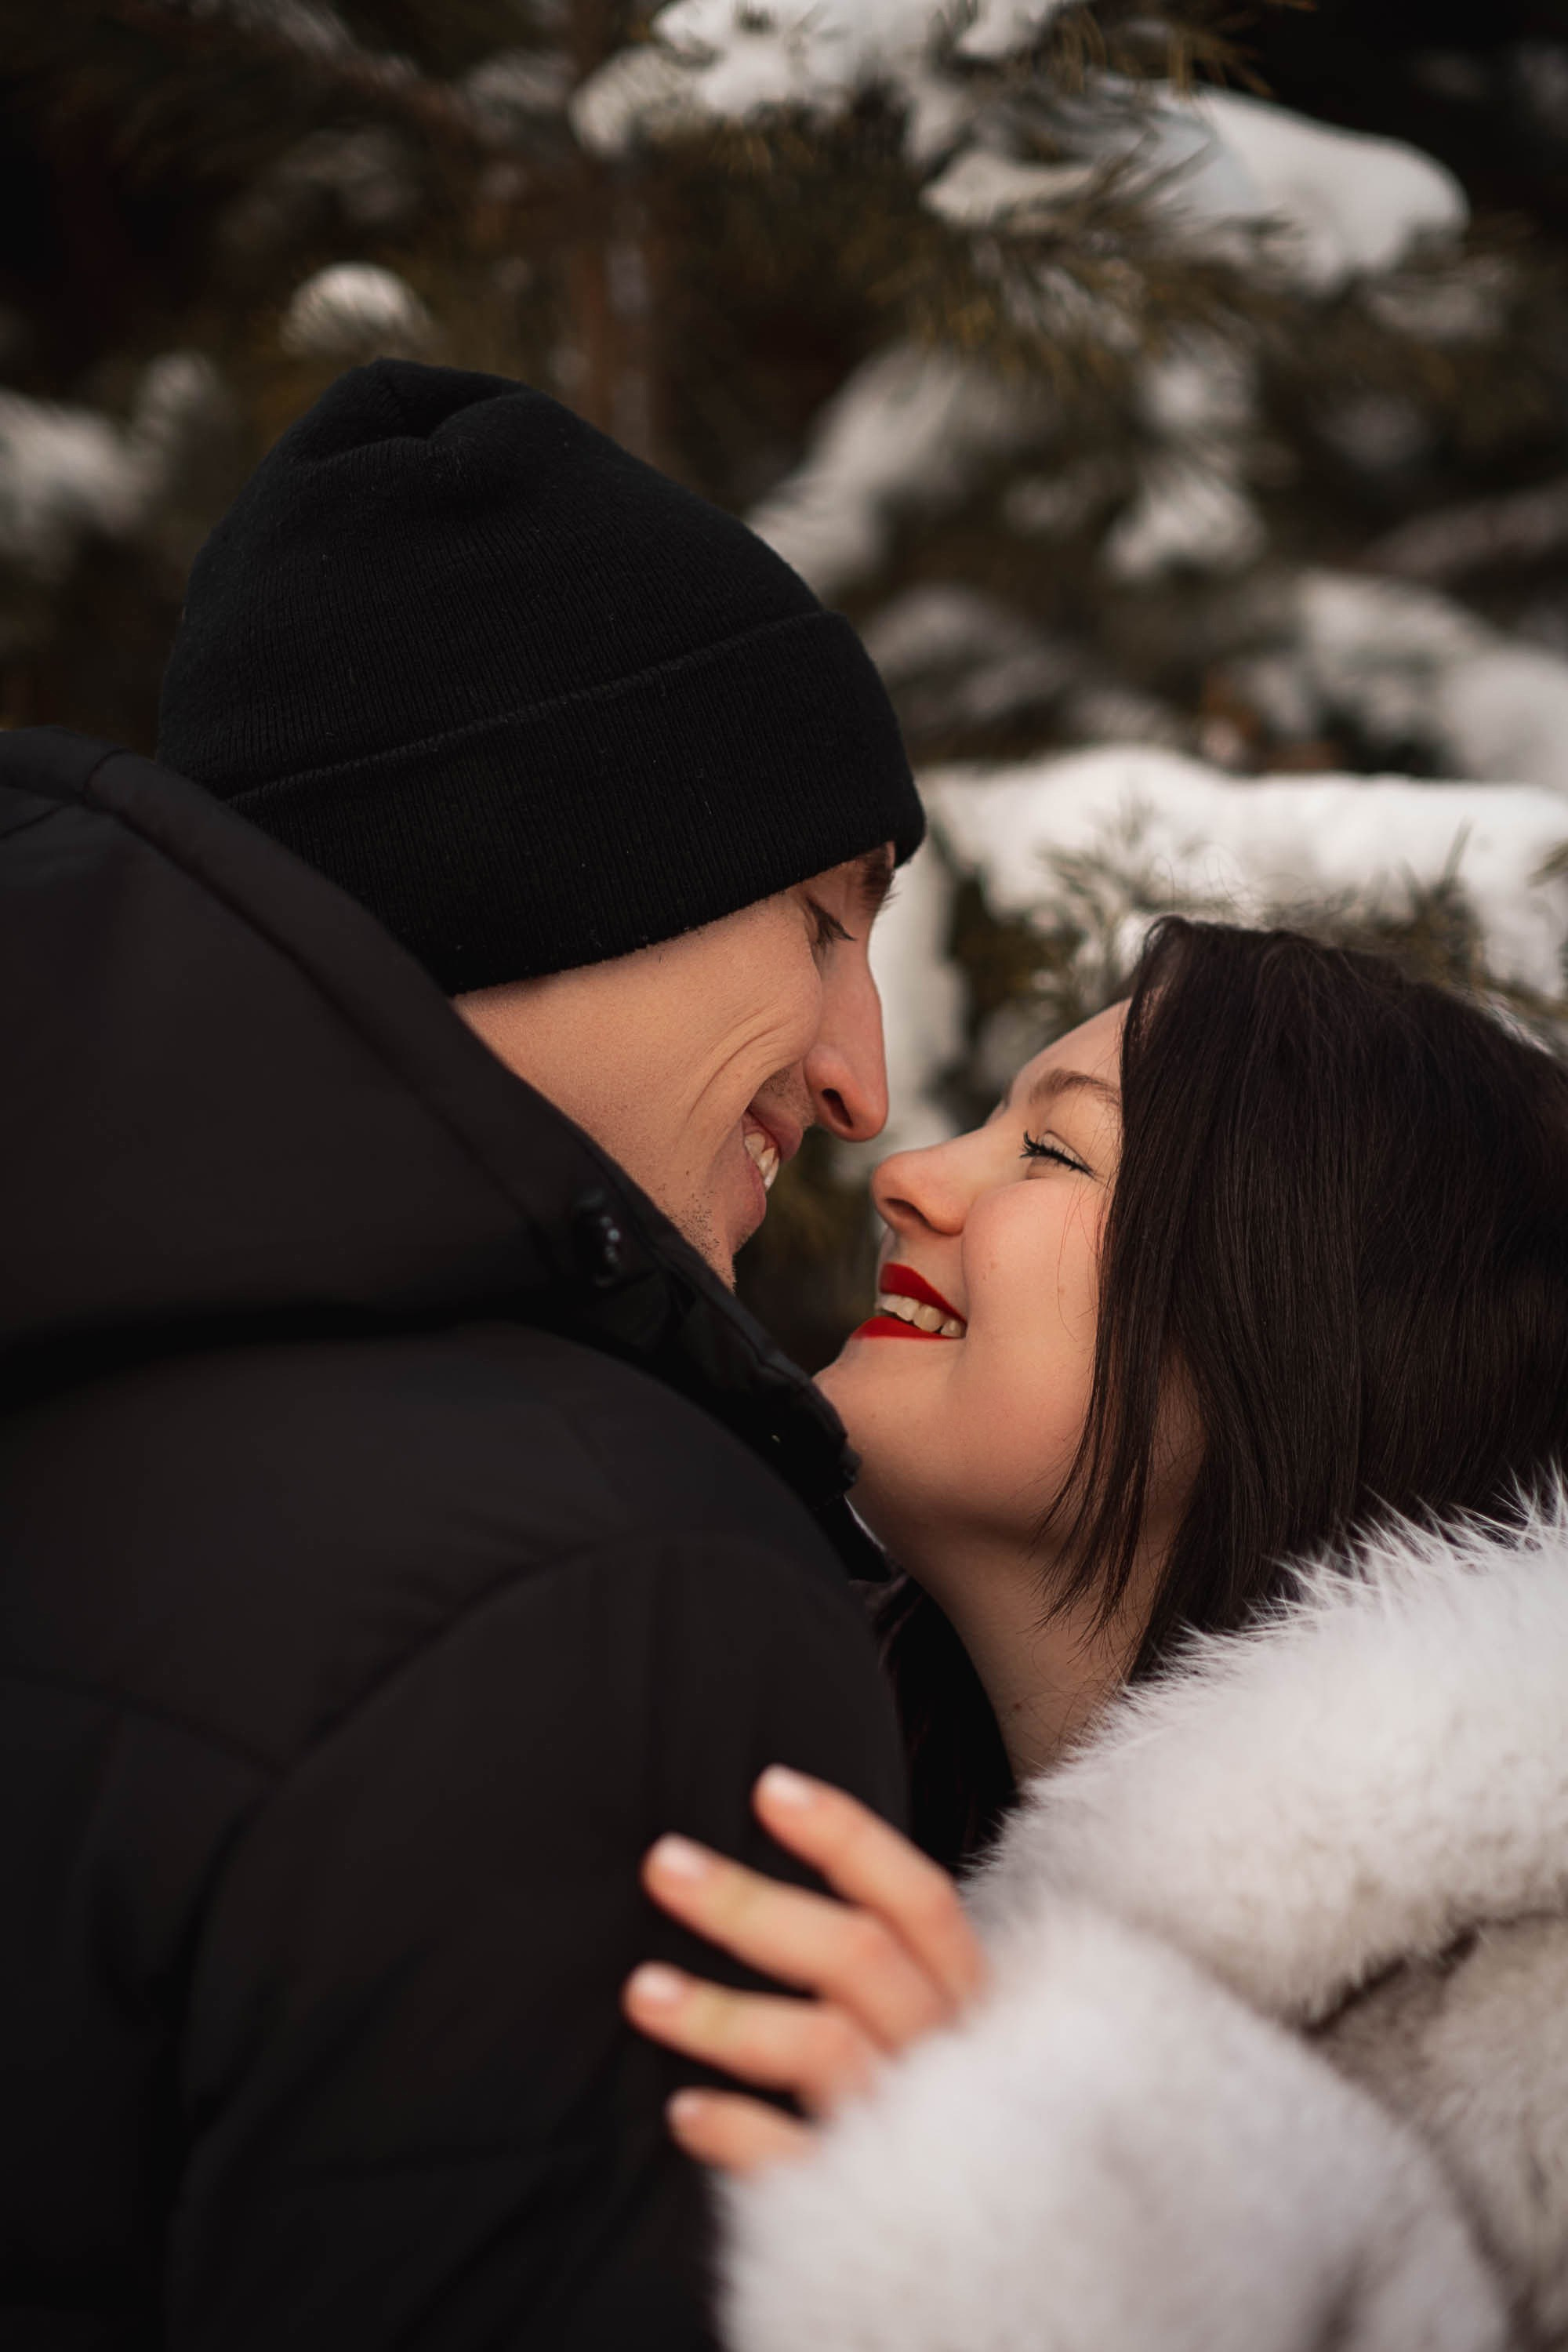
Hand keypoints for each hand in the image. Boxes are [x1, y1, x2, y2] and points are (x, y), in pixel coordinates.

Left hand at [623, 1765, 986, 2174]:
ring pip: (823, 2048)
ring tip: (642, 1992)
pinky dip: (740, 2132)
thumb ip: (876, 1958)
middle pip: (857, 1956)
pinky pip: (802, 2162)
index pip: (917, 1900)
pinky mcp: (878, 2208)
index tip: (767, 1789)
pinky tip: (683, 2114)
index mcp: (964, 1995)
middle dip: (752, 1903)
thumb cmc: (931, 2108)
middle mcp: (949, 2051)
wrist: (984, 2276)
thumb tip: (764, 1865)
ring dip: (725, 2015)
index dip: (849, 1838)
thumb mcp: (923, 2020)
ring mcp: (918, 2131)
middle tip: (663, 1865)